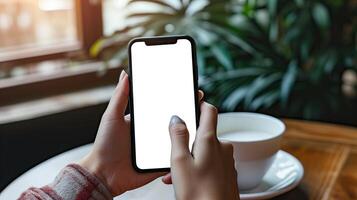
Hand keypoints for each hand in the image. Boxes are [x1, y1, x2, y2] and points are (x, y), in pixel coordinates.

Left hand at [78, 70, 204, 195]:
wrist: (103, 174)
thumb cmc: (104, 145)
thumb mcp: (112, 116)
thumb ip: (120, 96)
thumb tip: (125, 73)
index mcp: (144, 120)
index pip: (162, 105)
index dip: (175, 97)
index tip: (188, 88)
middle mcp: (153, 132)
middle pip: (174, 120)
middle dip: (188, 110)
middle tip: (198, 101)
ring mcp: (159, 147)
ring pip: (179, 136)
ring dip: (190, 129)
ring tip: (202, 119)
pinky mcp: (161, 162)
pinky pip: (177, 155)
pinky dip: (186, 150)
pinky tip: (196, 141)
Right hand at [162, 102, 239, 199]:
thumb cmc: (199, 195)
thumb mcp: (179, 162)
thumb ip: (178, 136)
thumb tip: (177, 119)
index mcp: (210, 141)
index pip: (209, 111)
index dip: (200, 104)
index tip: (193, 102)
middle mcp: (223, 148)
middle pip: (204, 134)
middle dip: (188, 142)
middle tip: (175, 156)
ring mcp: (227, 162)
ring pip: (206, 151)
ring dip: (191, 159)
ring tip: (177, 176)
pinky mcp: (228, 174)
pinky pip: (212, 164)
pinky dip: (200, 168)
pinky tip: (190, 182)